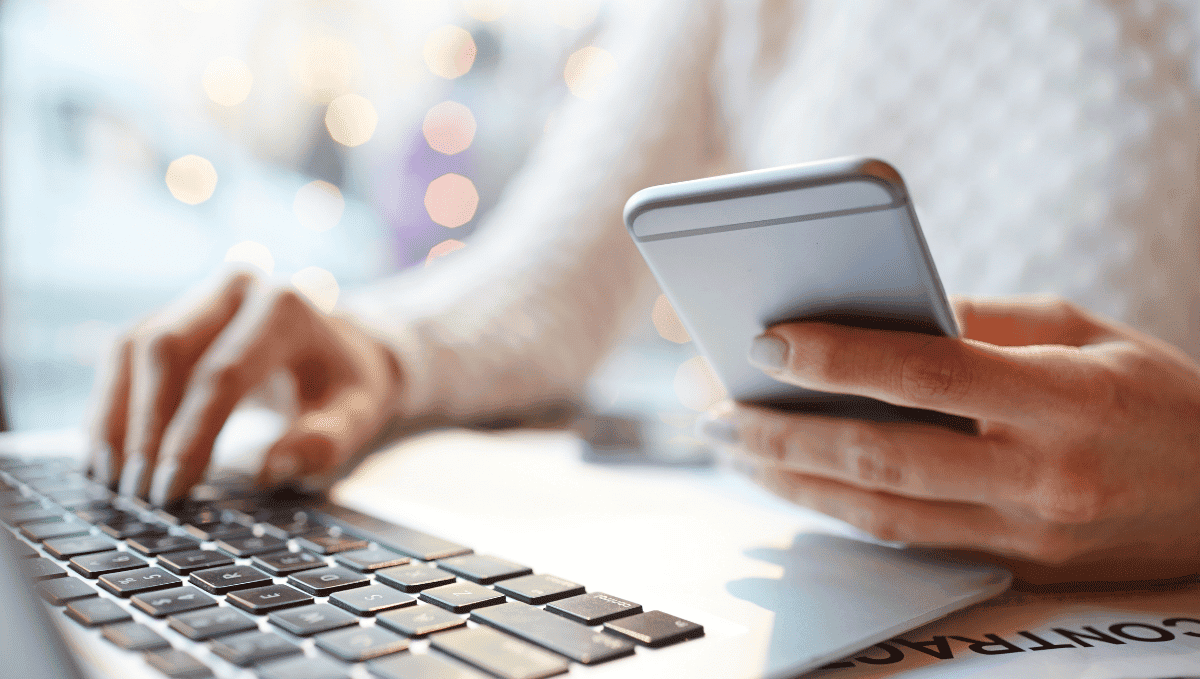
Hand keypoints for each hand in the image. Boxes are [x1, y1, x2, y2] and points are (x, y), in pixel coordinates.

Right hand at [88, 270, 403, 505]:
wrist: (347, 345)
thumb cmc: (350, 383)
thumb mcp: (361, 413)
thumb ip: (327, 441)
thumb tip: (272, 471)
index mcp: (286, 308)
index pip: (224, 373)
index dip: (191, 434)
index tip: (171, 490)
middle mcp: (237, 288)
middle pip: (167, 349)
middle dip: (146, 426)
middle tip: (141, 494)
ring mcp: (200, 295)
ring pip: (133, 346)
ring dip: (115, 416)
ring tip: (111, 481)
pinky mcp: (173, 312)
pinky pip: (124, 353)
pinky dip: (110, 405)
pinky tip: (106, 455)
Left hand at [703, 296, 1199, 583]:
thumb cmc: (1158, 398)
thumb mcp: (1084, 333)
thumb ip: (981, 324)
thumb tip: (876, 315)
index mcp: (1065, 399)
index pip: (928, 373)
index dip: (838, 358)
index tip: (765, 341)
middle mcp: (1041, 477)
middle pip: (881, 458)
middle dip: (781, 432)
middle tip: (711, 405)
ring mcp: (1025, 535)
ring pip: (878, 513)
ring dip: (790, 479)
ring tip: (729, 444)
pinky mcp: (1013, 567)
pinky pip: (906, 541)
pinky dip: (837, 510)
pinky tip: (791, 481)